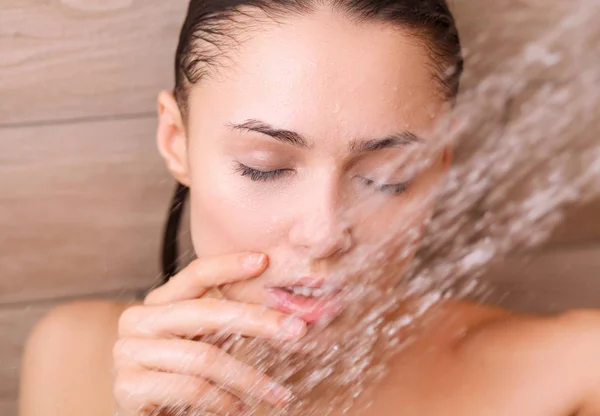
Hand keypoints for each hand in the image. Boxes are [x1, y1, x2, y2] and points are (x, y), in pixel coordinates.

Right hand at [113, 252, 306, 414]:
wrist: (141, 414)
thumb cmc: (177, 377)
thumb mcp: (200, 342)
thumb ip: (225, 324)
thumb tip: (283, 314)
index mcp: (158, 303)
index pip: (195, 275)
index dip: (228, 265)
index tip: (264, 260)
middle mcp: (138, 320)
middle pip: (206, 312)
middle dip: (257, 320)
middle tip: (296, 330)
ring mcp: (128, 352)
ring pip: (204, 357)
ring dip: (249, 378)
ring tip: (277, 395)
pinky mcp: (128, 386)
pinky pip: (191, 388)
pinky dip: (223, 401)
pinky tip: (240, 408)